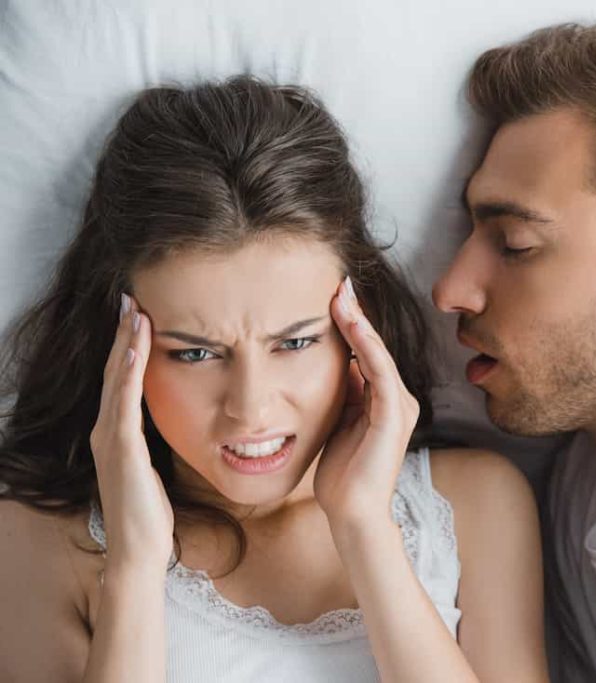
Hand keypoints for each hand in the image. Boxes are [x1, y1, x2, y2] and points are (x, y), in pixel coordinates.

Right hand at [90, 294, 173, 573]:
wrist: (139, 548)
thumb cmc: (152, 511)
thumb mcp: (156, 465)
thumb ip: (158, 440)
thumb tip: (181, 417)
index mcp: (117, 432)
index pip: (123, 378)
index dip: (128, 345)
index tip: (138, 313)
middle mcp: (107, 431)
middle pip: (116, 371)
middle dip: (122, 334)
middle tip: (129, 297)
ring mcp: (110, 440)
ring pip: (118, 381)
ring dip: (125, 344)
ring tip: (133, 311)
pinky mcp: (121, 451)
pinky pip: (124, 405)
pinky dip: (129, 376)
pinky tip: (135, 352)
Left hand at [314, 278, 419, 532]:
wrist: (353, 512)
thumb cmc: (343, 474)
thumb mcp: (340, 422)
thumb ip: (346, 394)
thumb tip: (343, 365)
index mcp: (386, 401)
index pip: (369, 353)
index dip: (353, 324)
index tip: (334, 297)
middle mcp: (398, 399)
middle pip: (375, 347)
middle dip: (357, 314)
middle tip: (340, 283)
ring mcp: (399, 407)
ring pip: (378, 354)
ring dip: (360, 322)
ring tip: (342, 295)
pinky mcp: (394, 416)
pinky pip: (379, 371)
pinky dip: (366, 344)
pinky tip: (351, 323)